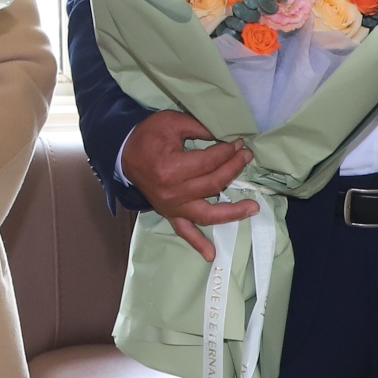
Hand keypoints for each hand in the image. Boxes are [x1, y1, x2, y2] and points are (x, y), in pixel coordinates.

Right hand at [120, 111, 257, 262]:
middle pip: (213, 184)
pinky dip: (198, 244)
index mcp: (171, 168)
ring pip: (207, 214)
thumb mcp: (172, 122)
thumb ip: (200, 128)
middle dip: (233, 169)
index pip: (209, 162)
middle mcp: (173, 192)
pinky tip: (211, 254)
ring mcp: (172, 207)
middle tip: (247, 157)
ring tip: (253, 208)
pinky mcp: (169, 214)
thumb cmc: (148, 136)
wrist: (124, 153)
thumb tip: (227, 136)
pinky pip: (184, 232)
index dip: (228, 152)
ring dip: (232, 212)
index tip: (239, 144)